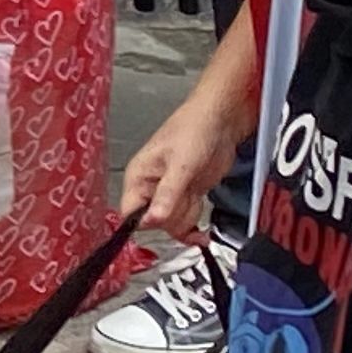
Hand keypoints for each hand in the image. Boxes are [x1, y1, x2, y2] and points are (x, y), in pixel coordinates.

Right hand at [114, 89, 248, 239]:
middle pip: (154, 223)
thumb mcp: (181, 165)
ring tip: (197, 200)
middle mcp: (150, 189)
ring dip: (189, 221)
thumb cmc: (193, 131)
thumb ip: (167, 194)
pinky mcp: (188, 195)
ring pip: (172, 224)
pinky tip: (202, 231)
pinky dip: (195, 228)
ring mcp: (170, 193)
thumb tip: (153, 220)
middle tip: (188, 198)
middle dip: (175, 218)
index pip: (130, 214)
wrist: (221, 121)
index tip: (166, 218)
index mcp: (138, 178)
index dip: (146, 222)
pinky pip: (186, 221)